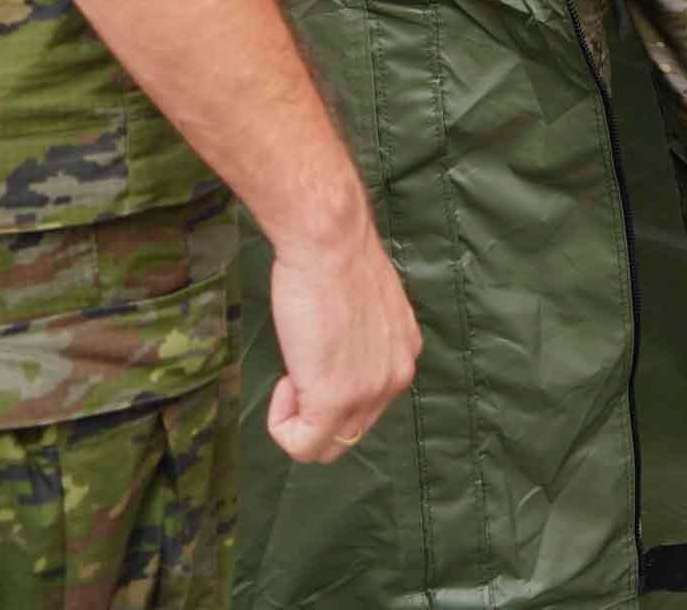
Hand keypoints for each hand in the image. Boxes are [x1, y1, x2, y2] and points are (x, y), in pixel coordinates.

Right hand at [262, 229, 421, 462]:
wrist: (327, 240)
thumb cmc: (333, 258)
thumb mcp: (362, 307)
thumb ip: (359, 341)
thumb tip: (334, 356)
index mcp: (404, 353)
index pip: (368, 401)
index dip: (329, 385)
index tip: (313, 352)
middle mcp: (397, 377)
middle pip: (351, 429)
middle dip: (315, 408)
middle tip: (297, 367)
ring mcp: (370, 392)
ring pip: (327, 446)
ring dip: (298, 419)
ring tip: (290, 374)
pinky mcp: (335, 399)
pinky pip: (303, 446)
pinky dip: (283, 426)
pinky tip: (284, 386)